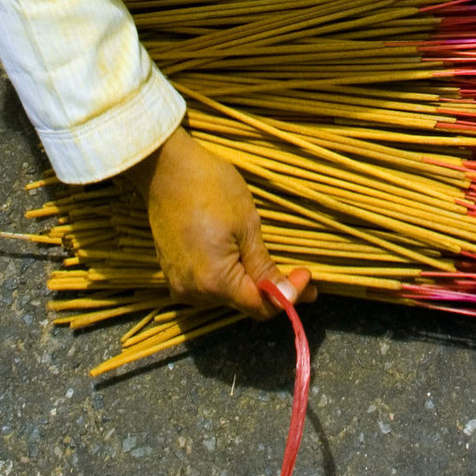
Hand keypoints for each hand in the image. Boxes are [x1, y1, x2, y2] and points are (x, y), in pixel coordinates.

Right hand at [138, 125, 315, 317]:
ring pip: (226, 295)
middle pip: (243, 303)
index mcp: (214, 281)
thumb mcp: (246, 225)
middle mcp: (194, 292)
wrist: (166, 167)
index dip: (288, 297)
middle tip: (298, 272)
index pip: (260, 307)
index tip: (309, 278)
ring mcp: (180, 284)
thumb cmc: (211, 187)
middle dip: (272, 289)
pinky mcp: (173, 272)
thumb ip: (264, 267)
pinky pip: (208, 285)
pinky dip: (228, 275)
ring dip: (249, 282)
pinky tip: (240, 257)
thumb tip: (287, 298)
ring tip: (269, 260)